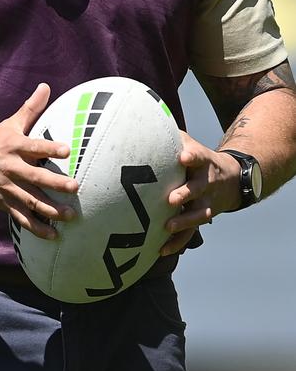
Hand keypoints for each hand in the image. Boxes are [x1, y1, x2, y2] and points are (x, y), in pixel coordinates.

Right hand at [0, 83, 77, 239]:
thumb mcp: (8, 125)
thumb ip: (30, 109)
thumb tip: (46, 86)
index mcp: (12, 147)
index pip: (33, 147)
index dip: (49, 148)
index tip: (67, 150)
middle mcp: (11, 168)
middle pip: (35, 178)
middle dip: (55, 184)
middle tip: (74, 187)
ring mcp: (7, 189)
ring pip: (31, 202)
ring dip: (51, 211)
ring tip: (70, 216)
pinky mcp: (5, 204)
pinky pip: (22, 219)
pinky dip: (37, 228)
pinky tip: (54, 235)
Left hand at [160, 131, 241, 255]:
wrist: (231, 178)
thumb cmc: (197, 158)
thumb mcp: (189, 143)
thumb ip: (169, 135)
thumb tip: (140, 120)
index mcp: (202, 161)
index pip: (199, 156)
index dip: (192, 156)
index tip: (184, 157)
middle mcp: (206, 182)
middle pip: (198, 188)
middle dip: (186, 194)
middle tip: (172, 199)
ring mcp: (206, 202)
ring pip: (198, 214)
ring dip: (184, 222)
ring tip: (168, 227)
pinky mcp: (202, 217)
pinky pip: (191, 233)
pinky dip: (177, 242)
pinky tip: (161, 250)